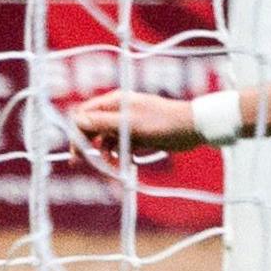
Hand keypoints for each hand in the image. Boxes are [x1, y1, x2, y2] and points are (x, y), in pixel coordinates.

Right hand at [67, 90, 202, 165]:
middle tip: (83, 163)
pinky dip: (121, 156)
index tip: (77, 151)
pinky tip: (127, 165)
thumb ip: (102, 123)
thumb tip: (77, 121)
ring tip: (114, 168)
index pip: (84, 115)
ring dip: (106, 155)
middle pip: (92, 129)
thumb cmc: (164, 122)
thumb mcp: (131, 124)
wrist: (194, 128)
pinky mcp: (138, 135)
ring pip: (107, 141)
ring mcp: (128, 124)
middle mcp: (118, 111)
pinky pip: (121, 147)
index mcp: (114, 102)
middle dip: (88, 146)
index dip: (77, 132)